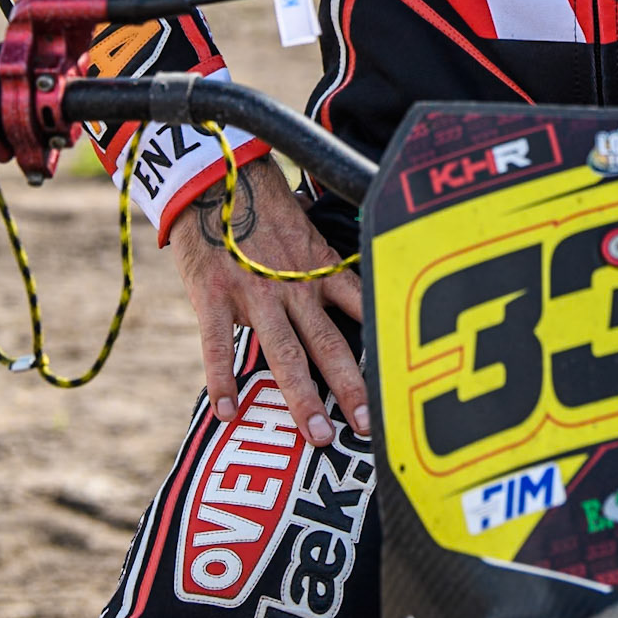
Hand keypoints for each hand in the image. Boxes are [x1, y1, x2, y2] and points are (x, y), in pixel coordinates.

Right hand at [169, 155, 367, 445]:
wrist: (215, 181)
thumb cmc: (262, 211)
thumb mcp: (305, 236)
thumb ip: (322, 271)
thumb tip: (351, 301)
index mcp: (321, 269)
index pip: (362, 309)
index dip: (383, 345)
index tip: (403, 381)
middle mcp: (295, 285)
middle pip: (329, 343)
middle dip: (349, 388)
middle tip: (367, 429)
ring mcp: (255, 293)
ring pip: (285, 353)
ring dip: (300, 397)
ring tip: (316, 436)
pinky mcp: (215, 296)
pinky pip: (219, 346)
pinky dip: (222, 381)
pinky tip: (228, 413)